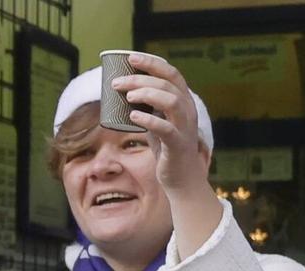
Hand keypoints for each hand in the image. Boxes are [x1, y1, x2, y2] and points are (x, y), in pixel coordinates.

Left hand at [111, 53, 207, 193]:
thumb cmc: (167, 148)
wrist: (181, 178)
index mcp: (183, 101)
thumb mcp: (157, 121)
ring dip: (147, 94)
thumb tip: (122, 90)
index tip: (130, 58)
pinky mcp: (178, 145)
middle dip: (140, 79)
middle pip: (168, 84)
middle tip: (117, 83)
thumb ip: (148, 106)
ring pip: (171, 101)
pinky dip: (149, 120)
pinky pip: (166, 128)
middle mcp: (188, 111)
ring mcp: (185, 128)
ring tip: (128, 97)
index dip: (152, 62)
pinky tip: (133, 116)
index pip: (171, 73)